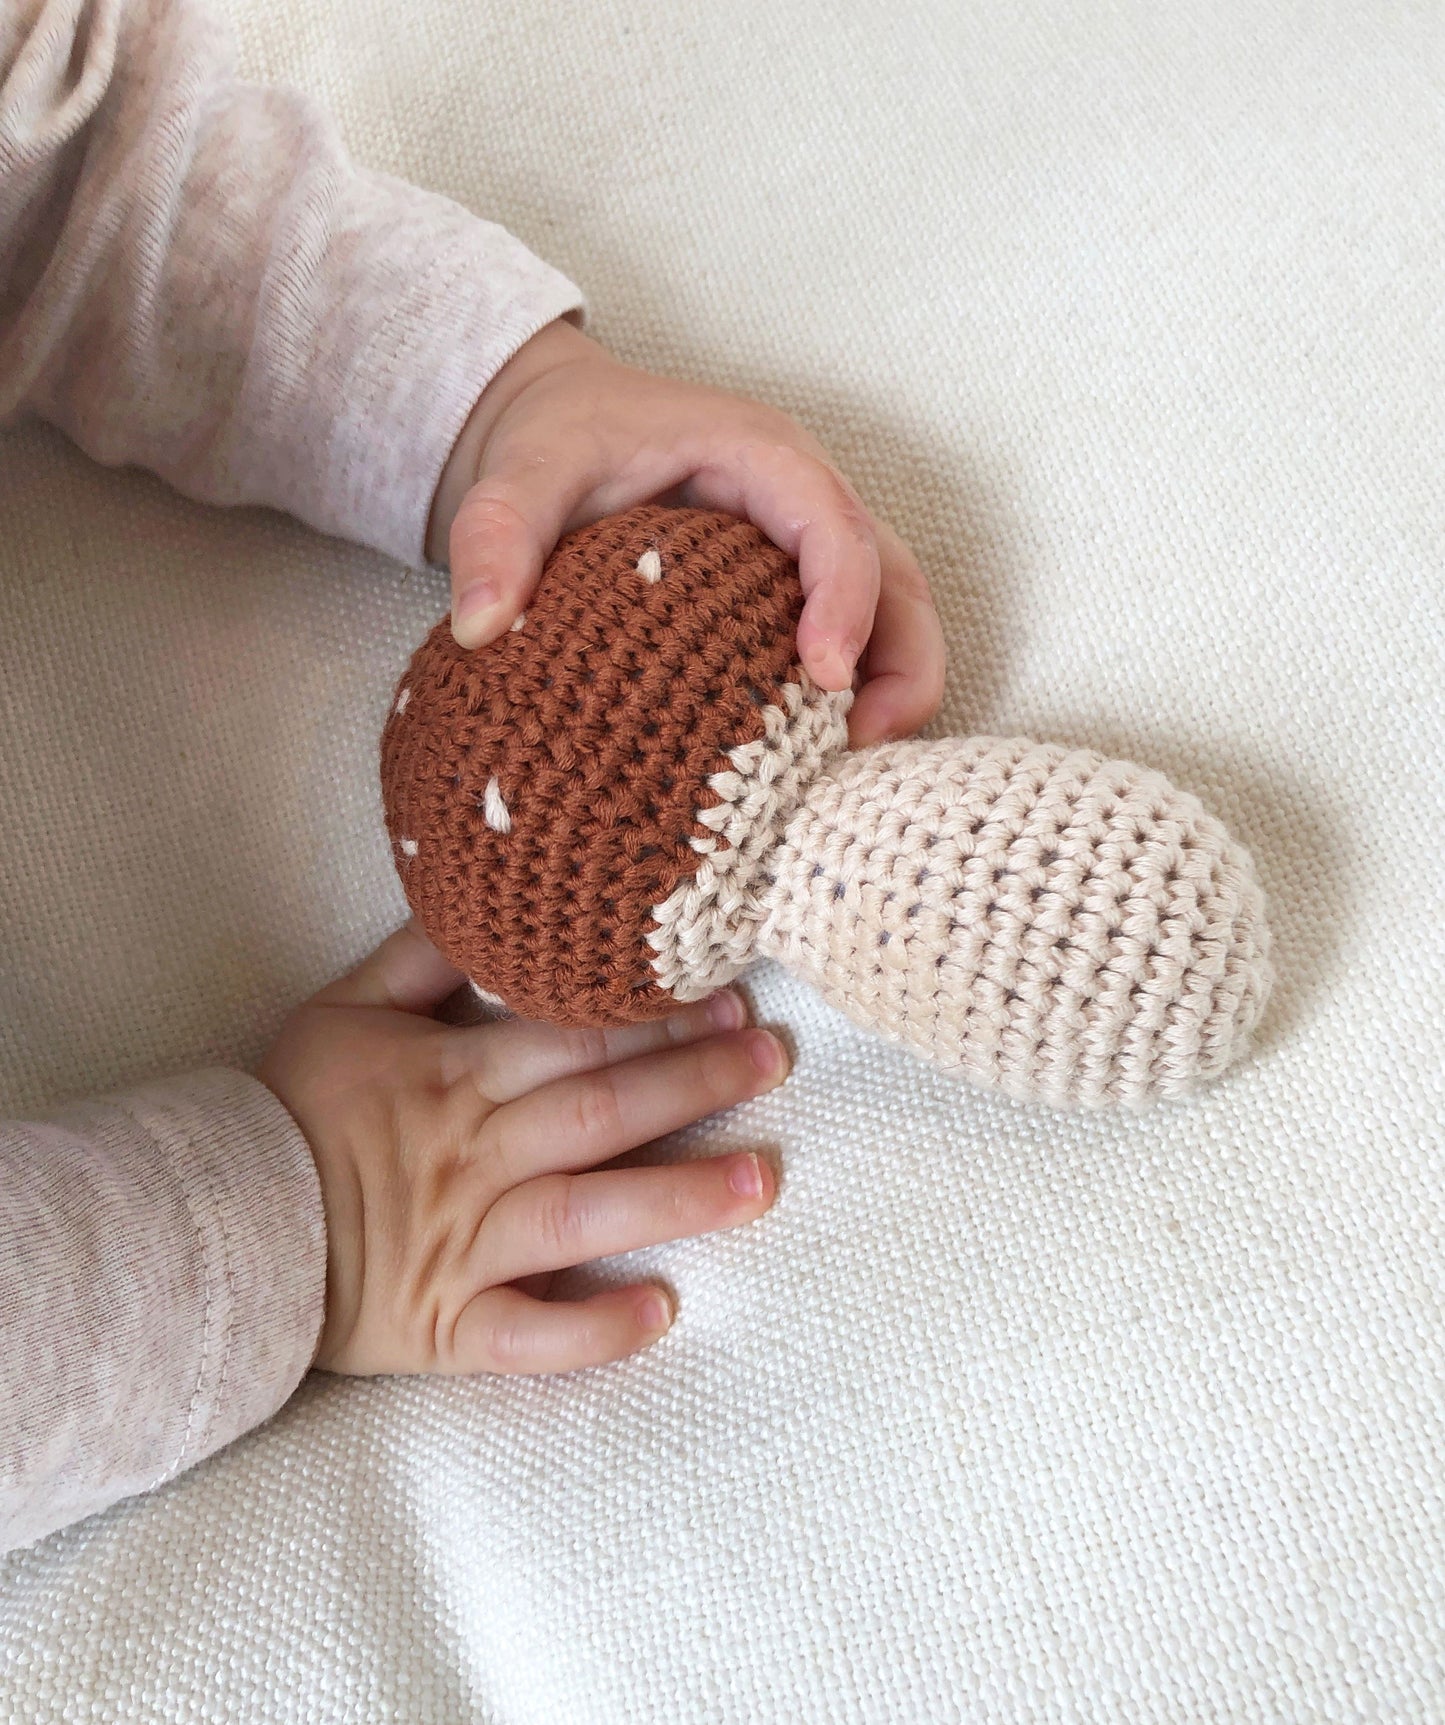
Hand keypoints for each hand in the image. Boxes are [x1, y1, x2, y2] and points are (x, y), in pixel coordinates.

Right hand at [256, 922, 784, 1375]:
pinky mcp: (447, 1325)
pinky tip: (659, 1314)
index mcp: (454, 1079)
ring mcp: (463, 1248)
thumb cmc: (290, 1109)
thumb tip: (485, 903)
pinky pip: (525, 1337)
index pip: (572, 1039)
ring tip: (758, 1181)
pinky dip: (589, 1333)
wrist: (210, 1225)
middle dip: (693, 1085)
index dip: (655, 1017)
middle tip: (772, 1063)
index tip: (728, 998)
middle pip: (598, 1113)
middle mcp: (473, 1159)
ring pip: (582, 1217)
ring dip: (673, 1198)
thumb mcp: (344, 1011)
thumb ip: (422, 957)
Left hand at [425, 318, 944, 748]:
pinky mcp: (793, 590)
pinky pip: (854, 640)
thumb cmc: (558, 440)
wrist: (559, 427)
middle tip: (860, 745)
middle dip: (900, 662)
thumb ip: (497, 533)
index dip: (847, 600)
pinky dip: (853, 698)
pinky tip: (811, 758)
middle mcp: (805, 501)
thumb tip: (480, 626)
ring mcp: (807, 549)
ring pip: (893, 614)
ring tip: (848, 766)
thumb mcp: (519, 473)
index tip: (822, 679)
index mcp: (762, 456)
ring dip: (892, 687)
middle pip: (896, 577)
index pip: (835, 523)